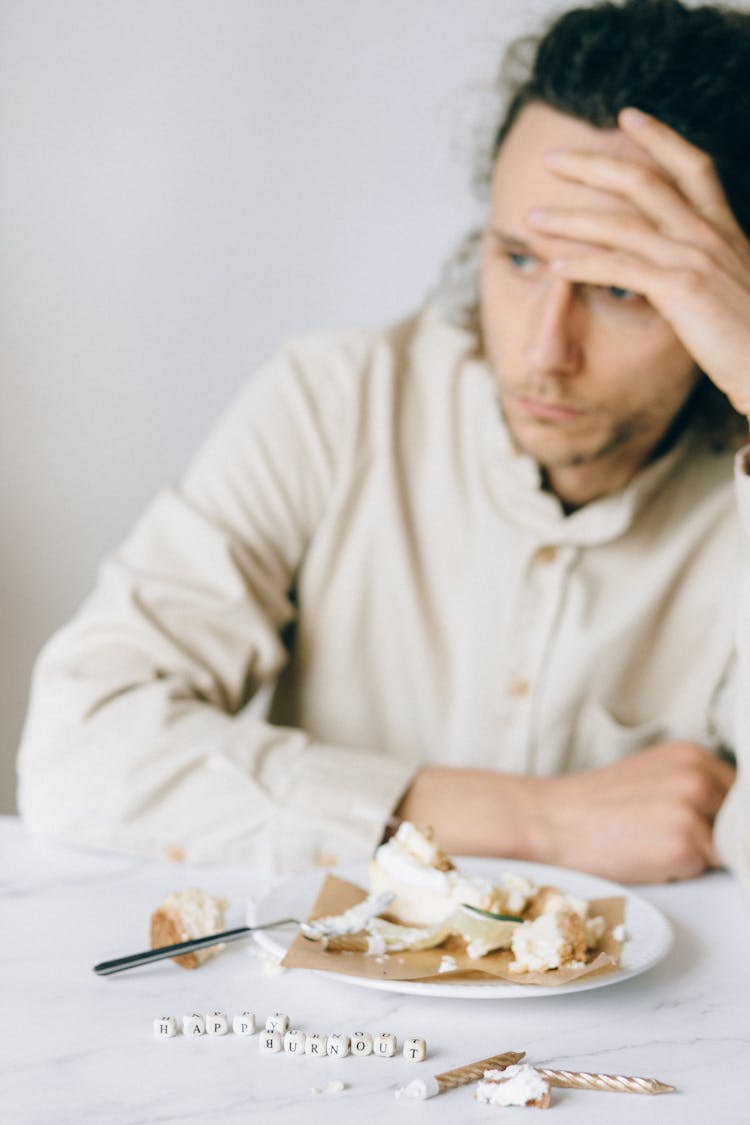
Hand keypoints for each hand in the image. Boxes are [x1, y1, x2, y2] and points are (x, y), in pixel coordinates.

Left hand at [527, 107, 749, 418]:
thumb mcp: (733, 290)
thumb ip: (706, 271)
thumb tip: (680, 274)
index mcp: (725, 231)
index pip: (693, 166)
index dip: (660, 136)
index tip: (627, 115)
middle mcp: (710, 235)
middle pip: (644, 181)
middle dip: (593, 165)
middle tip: (550, 159)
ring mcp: (695, 259)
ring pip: (620, 224)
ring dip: (570, 218)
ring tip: (532, 219)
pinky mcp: (681, 289)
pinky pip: (619, 269)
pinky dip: (582, 265)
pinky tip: (554, 268)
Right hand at [535, 741, 735, 882]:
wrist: (551, 820)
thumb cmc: (597, 806)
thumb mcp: (654, 777)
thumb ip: (697, 787)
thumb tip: (733, 817)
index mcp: (692, 755)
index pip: (742, 794)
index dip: (726, 817)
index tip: (708, 827)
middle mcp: (698, 776)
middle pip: (739, 822)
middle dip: (716, 835)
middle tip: (668, 835)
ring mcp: (692, 809)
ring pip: (725, 848)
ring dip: (699, 855)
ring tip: (654, 843)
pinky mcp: (683, 844)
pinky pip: (704, 870)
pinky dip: (681, 871)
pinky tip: (647, 856)